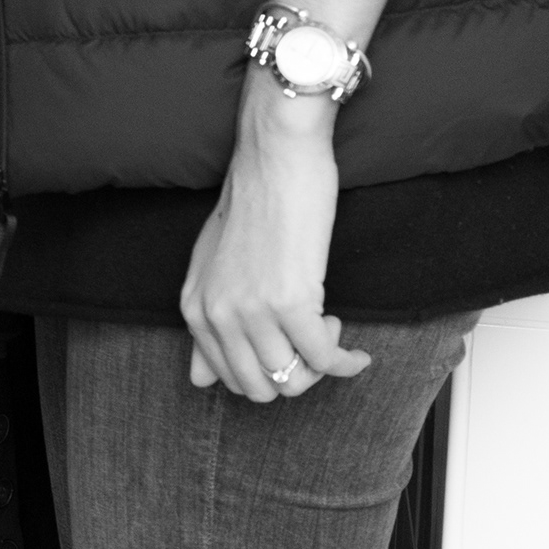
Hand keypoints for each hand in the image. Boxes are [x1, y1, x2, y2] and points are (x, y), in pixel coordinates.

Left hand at [179, 80, 369, 400]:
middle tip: (310, 344)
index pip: (228, 378)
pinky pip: (326, 359)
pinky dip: (347, 361)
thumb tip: (198, 381)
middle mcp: (217, 315)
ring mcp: (251, 311)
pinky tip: (354, 346)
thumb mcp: (211, 267)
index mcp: (195, 308)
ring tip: (328, 329)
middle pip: (261, 388)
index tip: (287, 348)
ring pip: (294, 380)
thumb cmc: (251, 207)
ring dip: (321, 365)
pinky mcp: (291, 302)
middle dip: (295, 378)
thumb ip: (206, 325)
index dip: (267, 371)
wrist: (274, 160)